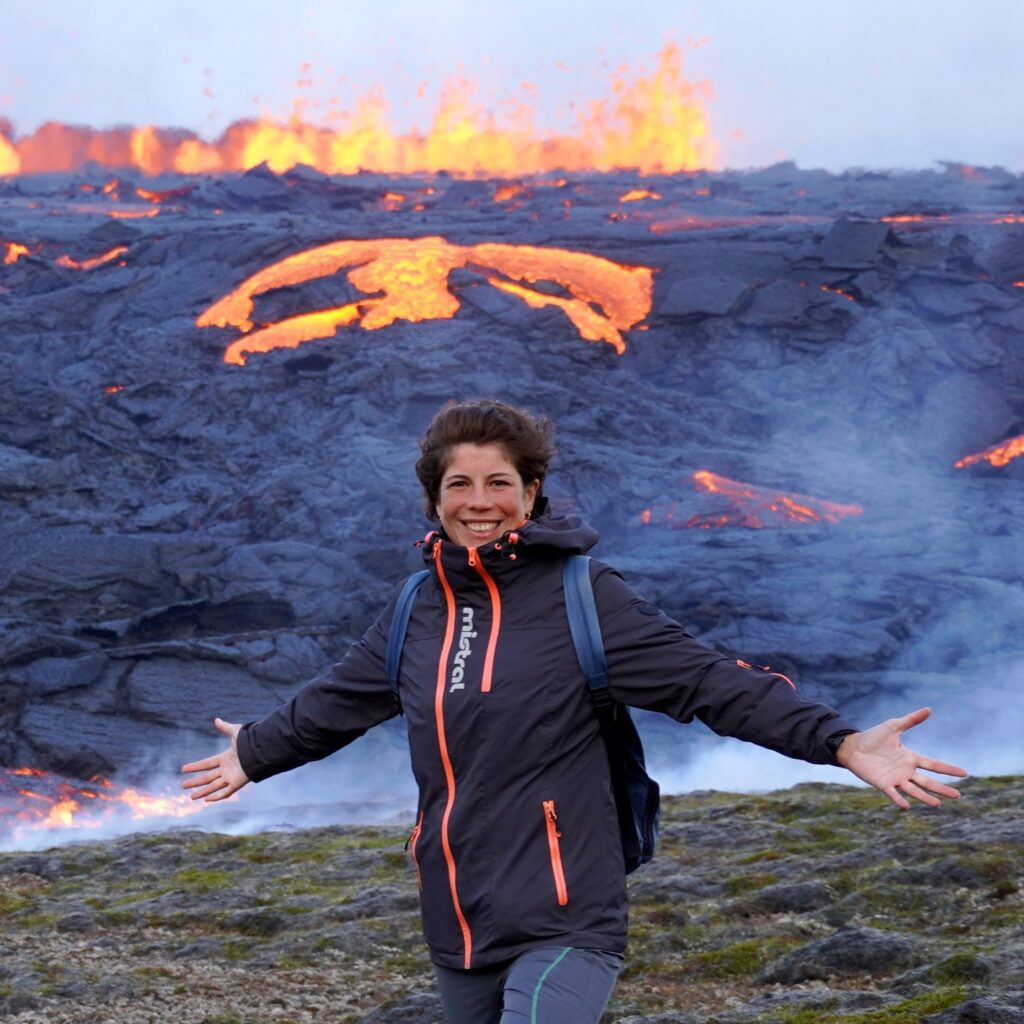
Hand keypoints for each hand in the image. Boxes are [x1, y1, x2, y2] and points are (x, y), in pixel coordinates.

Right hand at [181, 718, 249, 801]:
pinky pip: (225, 793)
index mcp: (225, 758)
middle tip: (183, 785)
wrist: (260, 751)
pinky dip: (216, 797)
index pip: (207, 763)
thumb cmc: (249, 741)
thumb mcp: (235, 733)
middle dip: (196, 782)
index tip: (183, 769)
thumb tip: (216, 719)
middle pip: (208, 777)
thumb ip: (225, 728)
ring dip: (202, 792)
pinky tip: (206, 800)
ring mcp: (231, 777)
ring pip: (214, 787)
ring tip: (191, 797)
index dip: (195, 766)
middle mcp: (227, 769)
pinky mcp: (237, 784)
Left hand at [835, 707, 966, 808]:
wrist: (852, 746)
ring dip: (925, 797)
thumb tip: (929, 709)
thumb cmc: (872, 737)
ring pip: (914, 790)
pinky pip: (893, 794)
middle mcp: (905, 771)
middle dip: (942, 788)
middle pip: (927, 782)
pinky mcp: (882, 784)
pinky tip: (907, 806)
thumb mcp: (893, 726)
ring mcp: (895, 779)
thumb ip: (911, 720)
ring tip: (938, 804)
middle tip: (958, 796)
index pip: (933, 764)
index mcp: (910, 757)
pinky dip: (899, 799)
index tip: (964, 773)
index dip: (948, 769)